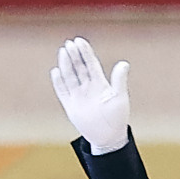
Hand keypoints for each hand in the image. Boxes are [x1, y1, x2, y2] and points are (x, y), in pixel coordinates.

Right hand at [51, 37, 130, 154]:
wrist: (108, 137)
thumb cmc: (117, 117)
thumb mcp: (120, 97)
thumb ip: (119, 80)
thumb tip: (124, 64)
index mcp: (100, 83)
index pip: (90, 63)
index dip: (85, 52)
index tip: (79, 41)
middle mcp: (88, 87)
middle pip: (79, 67)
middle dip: (74, 55)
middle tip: (69, 43)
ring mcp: (78, 95)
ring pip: (70, 76)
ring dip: (66, 64)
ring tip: (63, 51)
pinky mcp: (70, 106)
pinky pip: (62, 91)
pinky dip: (59, 82)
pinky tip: (56, 71)